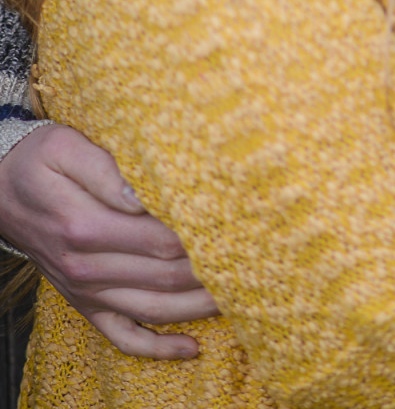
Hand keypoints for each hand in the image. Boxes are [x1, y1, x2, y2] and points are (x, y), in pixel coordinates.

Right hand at [0, 124, 218, 357]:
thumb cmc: (36, 159)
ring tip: (241, 298)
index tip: (239, 228)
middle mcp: (85, 267)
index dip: (202, 238)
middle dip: (212, 272)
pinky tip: (192, 348)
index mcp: (84, 226)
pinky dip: (157, 348)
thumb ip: (106, 170)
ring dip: (198, 310)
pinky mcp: (83, 303)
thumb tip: (142, 194)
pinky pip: (121, 336)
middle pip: (164, 278)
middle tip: (257, 261)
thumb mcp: (65, 147)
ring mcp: (84, 291)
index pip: (159, 239)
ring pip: (152, 311)